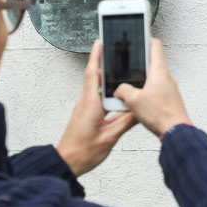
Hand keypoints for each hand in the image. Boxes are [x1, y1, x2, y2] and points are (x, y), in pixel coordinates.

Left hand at [56, 40, 137, 176]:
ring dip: (107, 79)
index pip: (92, 74)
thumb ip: (126, 121)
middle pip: (96, 78)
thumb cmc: (83, 152)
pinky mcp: (86, 116)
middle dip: (104, 63)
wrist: (67, 164)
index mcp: (90, 105)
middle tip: (115, 51)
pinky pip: (98, 100)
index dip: (96, 57)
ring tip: (120, 70)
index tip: (100, 42)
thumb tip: (139, 109)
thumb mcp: (110, 137)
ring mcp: (85, 109)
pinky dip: (107, 94)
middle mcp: (86, 103)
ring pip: (97, 89)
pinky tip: (117, 96)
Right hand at [114, 39, 191, 137]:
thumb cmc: (161, 115)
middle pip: (152, 61)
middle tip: (128, 60)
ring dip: (141, 79)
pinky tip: (137, 100)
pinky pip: (155, 90)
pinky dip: (145, 91)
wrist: (176, 132)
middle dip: (138, 61)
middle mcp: (166, 77)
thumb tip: (119, 90)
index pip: (155, 45)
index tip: (138, 32)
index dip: (145, 38)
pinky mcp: (168, 99)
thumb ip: (123, 90)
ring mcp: (168, 89)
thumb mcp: (134, 100)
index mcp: (159, 71)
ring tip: (128, 84)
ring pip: (152, 77)